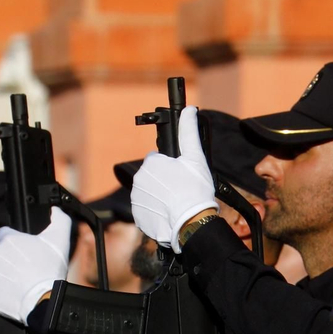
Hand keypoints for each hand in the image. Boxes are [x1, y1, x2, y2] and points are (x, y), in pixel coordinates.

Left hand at [0, 214, 71, 323]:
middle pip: (2, 254)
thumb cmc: (49, 270)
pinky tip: (15, 291)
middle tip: (28, 269)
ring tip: (23, 282)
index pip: (4, 233)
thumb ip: (59, 219)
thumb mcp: (60, 239)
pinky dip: (1, 289)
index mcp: (8, 239)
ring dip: (7, 274)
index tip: (24, 250)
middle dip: (12, 259)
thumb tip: (55, 209)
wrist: (41, 299)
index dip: (14, 240)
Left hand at [129, 107, 217, 252]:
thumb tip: (189, 110)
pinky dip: (155, 211)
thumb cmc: (195, 190)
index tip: (181, 175)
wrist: (191, 223)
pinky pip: (146, 209)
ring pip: (149, 193)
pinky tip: (168, 212)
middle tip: (180, 189)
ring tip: (175, 202)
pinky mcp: (138, 216)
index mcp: (151, 163)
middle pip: (152, 176)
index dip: (171, 167)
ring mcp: (137, 199)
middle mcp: (139, 179)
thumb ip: (189, 132)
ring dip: (159, 196)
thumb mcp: (195, 158)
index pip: (158, 160)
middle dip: (164, 181)